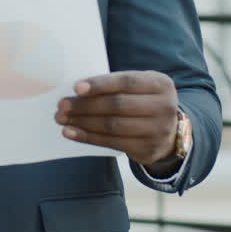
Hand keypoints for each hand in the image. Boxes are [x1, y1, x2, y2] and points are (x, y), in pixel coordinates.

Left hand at [55, 70, 178, 166]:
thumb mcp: (139, 87)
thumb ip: (116, 85)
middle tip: (62, 105)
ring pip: (112, 126)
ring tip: (62, 119)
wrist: (168, 132)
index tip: (76, 87)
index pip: (127, 82)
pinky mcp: (147, 149)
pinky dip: (88, 137)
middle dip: (85, 105)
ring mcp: (158, 130)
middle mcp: (164, 107)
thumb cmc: (143, 101)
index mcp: (160, 84)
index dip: (100, 84)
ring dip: (83, 122)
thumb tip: (77, 89)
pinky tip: (71, 132)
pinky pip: (111, 143)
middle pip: (117, 105)